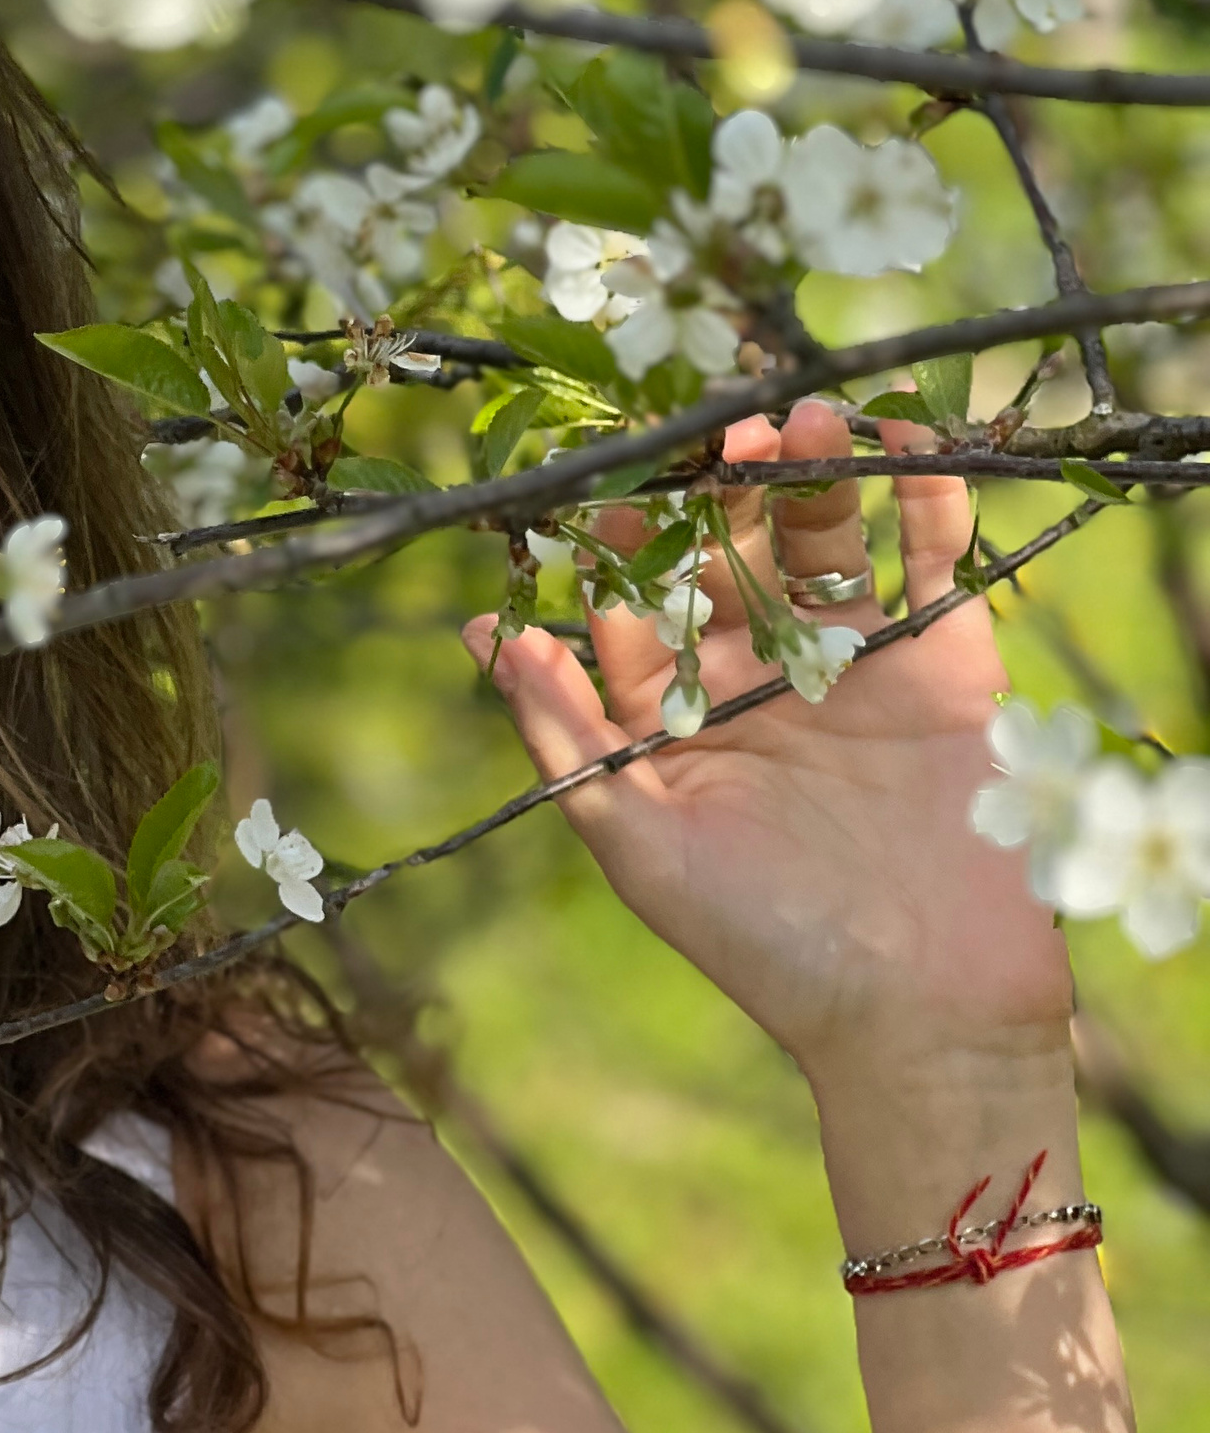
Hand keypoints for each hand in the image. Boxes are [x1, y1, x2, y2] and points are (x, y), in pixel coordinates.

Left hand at [466, 402, 1070, 1089]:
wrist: (925, 1016)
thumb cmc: (764, 946)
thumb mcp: (639, 843)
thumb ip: (566, 736)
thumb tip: (486, 632)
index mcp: (678, 713)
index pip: (637, 602)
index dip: (621, 543)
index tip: (606, 487)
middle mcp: (760, 677)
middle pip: (730, 553)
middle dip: (719, 492)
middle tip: (715, 432)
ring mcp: (856, 664)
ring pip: (824, 540)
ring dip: (812, 474)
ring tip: (797, 416)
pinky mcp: (947, 664)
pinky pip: (933, 562)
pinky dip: (924, 497)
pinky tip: (905, 436)